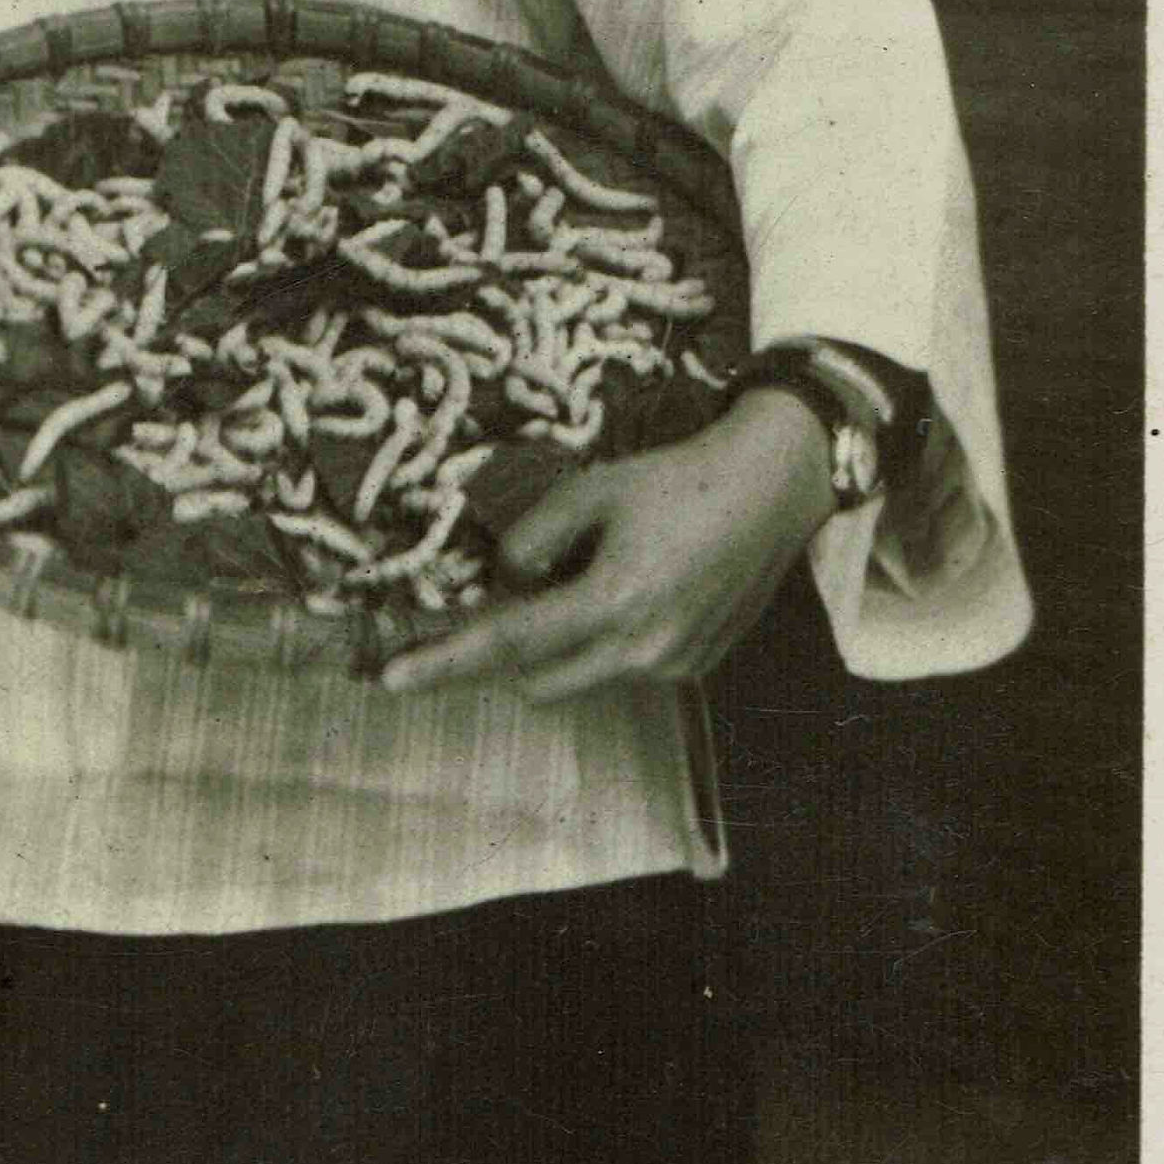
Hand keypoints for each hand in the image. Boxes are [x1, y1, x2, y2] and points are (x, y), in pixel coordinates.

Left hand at [376, 388, 833, 704]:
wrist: (771, 490)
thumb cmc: (677, 481)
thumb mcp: (590, 490)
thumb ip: (532, 539)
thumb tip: (503, 580)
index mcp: (612, 603)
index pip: (507, 643)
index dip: (444, 661)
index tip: (392, 678)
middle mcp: (642, 650)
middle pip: (535, 682)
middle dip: (507, 654)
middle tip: (510, 601)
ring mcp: (672, 666)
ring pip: (579, 680)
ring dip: (559, 648)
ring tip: (586, 580)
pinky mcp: (694, 666)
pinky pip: (623, 671)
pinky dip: (604, 644)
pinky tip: (632, 589)